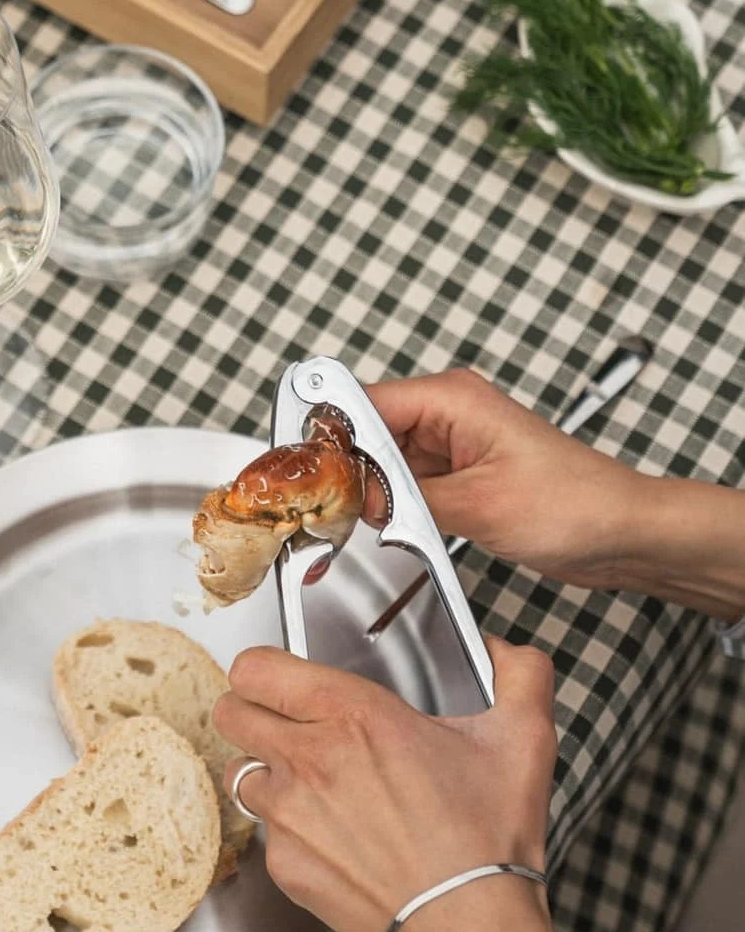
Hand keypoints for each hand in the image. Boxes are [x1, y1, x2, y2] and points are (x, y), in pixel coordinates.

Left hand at [216, 639, 574, 931]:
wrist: (468, 928)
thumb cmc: (488, 836)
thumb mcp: (523, 739)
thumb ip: (521, 675)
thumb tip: (503, 648)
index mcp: (354, 714)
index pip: (256, 667)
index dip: (262, 669)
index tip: (280, 679)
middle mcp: (309, 757)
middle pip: (230, 712)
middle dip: (250, 711)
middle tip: (281, 723)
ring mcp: (290, 815)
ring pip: (242, 772)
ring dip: (267, 772)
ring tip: (309, 785)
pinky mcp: (286, 865)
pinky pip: (267, 834)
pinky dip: (288, 831)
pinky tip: (330, 837)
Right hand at [366, 369, 744, 619]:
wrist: (624, 533)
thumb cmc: (577, 504)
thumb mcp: (479, 506)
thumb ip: (406, 500)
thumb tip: (358, 500)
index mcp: (453, 398)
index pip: (364, 402)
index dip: (330, 437)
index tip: (306, 471)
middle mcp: (451, 413)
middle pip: (368, 431)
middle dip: (348, 469)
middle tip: (329, 505)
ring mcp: (456, 444)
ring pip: (385, 460)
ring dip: (372, 491)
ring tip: (360, 520)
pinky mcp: (462, 474)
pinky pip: (409, 483)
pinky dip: (395, 504)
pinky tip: (390, 526)